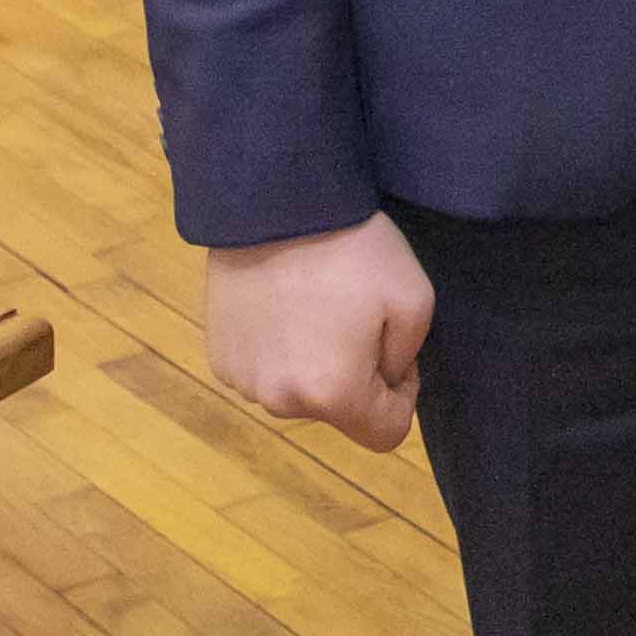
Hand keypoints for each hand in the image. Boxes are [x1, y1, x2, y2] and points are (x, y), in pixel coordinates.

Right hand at [200, 211, 433, 450]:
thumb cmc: (354, 248)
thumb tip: (383, 379)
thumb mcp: (415, 299)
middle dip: (354, 377)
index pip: (385, 435)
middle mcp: (282, 401)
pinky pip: (264, 371)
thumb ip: (405, 359)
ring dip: (313, 364)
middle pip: (336, 412)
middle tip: (354, 316)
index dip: (402, 396)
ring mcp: (244, 381)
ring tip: (315, 305)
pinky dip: (278, 350)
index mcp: (334, 394)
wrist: (277, 200)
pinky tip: (282, 305)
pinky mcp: (221, 357)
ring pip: (297, 392)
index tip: (397, 353)